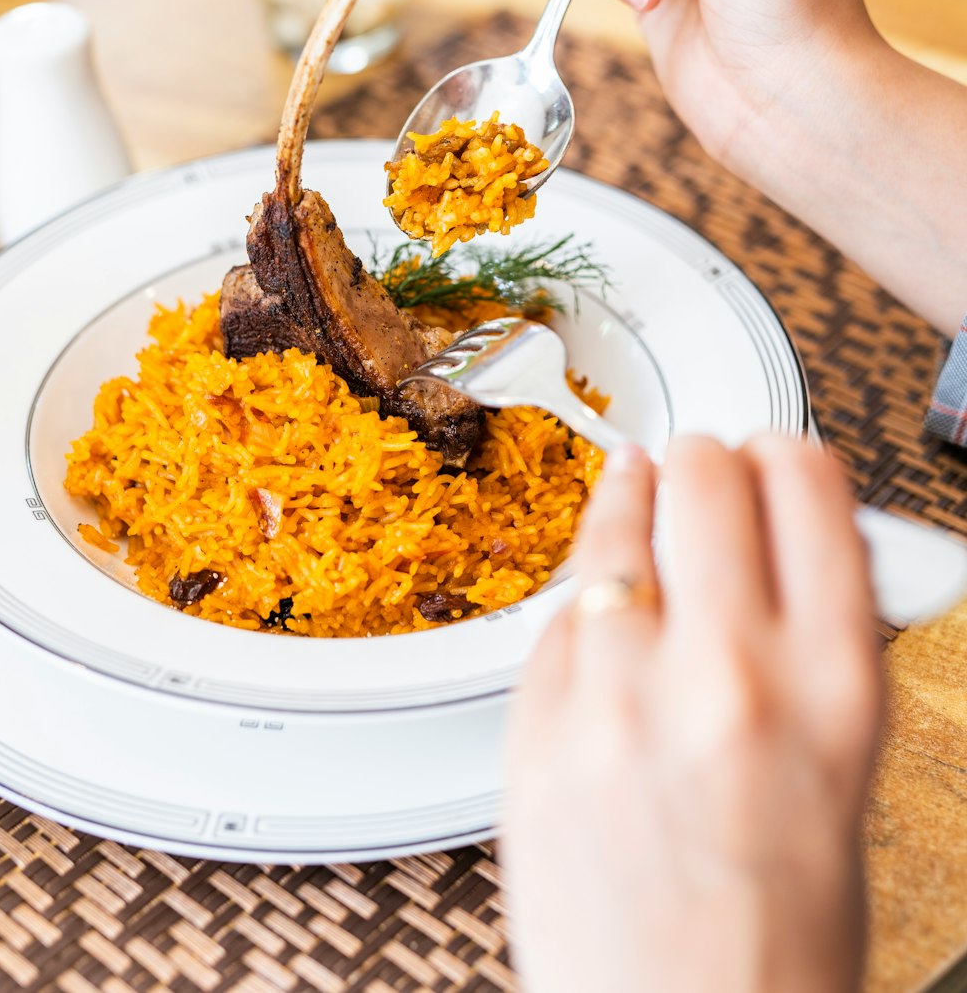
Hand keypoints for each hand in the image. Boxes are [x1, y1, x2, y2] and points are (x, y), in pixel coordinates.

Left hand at [504, 436, 881, 992]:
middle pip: (700, 473)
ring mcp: (620, 699)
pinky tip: (602, 620)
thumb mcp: (844, 766)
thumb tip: (785, 535)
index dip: (782, 453)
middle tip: (698, 480)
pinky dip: (584, 604)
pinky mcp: (536, 732)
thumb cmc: (779, 928)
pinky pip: (559, 615)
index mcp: (831, 685)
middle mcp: (728, 676)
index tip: (767, 455)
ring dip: (629, 508)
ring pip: (612, 527)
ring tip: (635, 505)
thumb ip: (813, 638)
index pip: (803, 481)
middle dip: (702, 465)